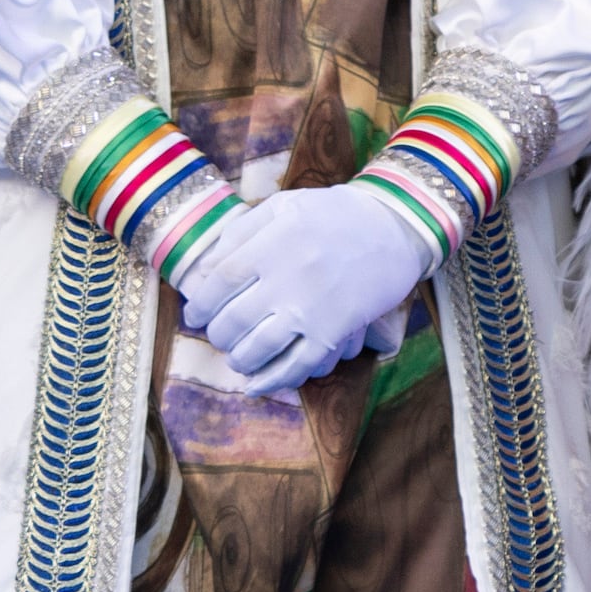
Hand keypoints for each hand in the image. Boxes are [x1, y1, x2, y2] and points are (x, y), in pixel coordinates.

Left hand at [182, 181, 435, 399]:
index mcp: (269, 244)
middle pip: (231, 320)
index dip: (199, 305)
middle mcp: (284, 279)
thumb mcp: (285, 205)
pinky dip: (271, 381)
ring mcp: (310, 309)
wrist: (395, 227)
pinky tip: (256, 386)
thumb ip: (241, 231)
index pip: (217, 283)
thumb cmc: (335, 214)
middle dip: (218, 335)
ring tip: (238, 357)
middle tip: (220, 335)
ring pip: (256, 349)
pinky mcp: (333, 332)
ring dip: (239, 359)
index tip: (195, 316)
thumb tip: (205, 270)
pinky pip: (295, 366)